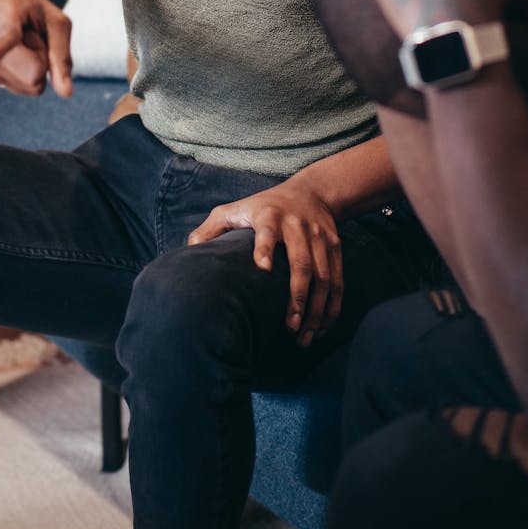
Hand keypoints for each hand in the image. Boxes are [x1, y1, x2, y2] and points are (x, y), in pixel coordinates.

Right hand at [0, 0, 72, 96]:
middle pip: (33, 72)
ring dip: (35, 66)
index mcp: (6, 11)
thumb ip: (62, 55)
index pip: (6, 36)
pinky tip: (17, 53)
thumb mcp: (55, 20)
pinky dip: (26, 74)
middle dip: (44, 61)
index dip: (0, 47)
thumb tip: (66, 93)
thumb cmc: (31, 10)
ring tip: (24, 41)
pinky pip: (23, 88)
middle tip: (34, 36)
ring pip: (29, 83)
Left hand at [187, 179, 342, 345]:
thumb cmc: (263, 206)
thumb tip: (189, 250)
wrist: (311, 191)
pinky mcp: (335, 248)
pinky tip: (322, 328)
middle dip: (297, 296)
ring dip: (316, 310)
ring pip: (324, 277)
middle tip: (290, 326)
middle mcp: (297, 226)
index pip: (267, 231)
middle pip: (301, 262)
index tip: (262, 267)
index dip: (265, 247)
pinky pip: (338, 282)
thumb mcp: (235, 208)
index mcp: (269, 216)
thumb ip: (212, 228)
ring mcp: (319, 238)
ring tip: (304, 337)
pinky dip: (332, 307)